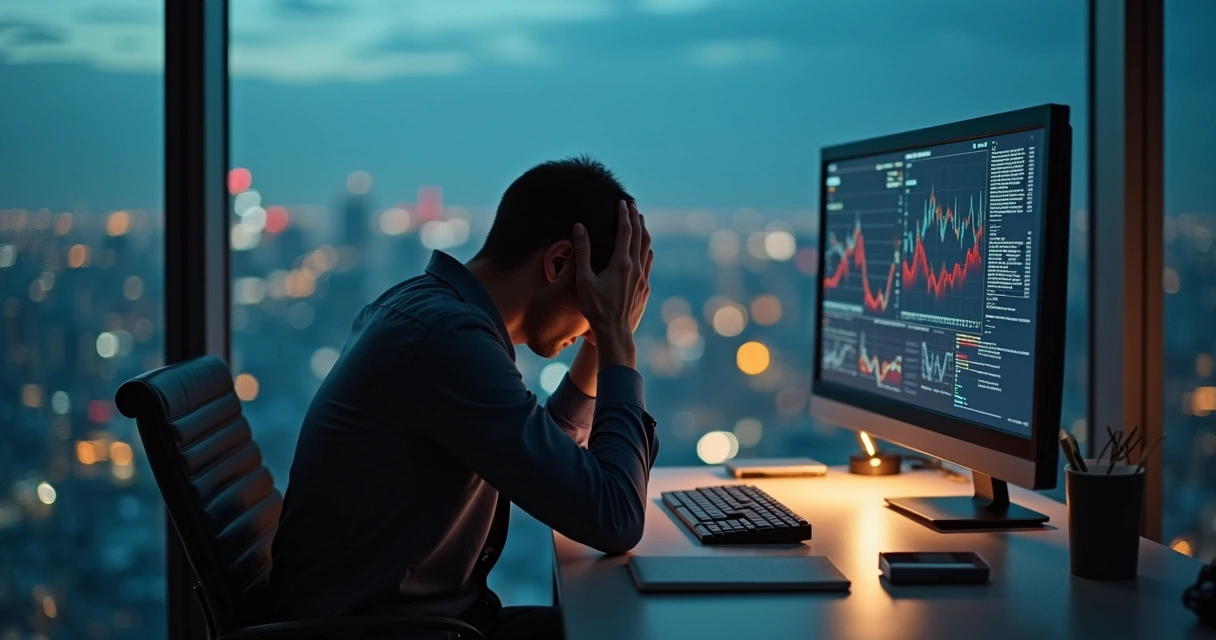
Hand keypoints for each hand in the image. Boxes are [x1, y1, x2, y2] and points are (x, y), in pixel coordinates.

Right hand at [572, 200, 652, 368]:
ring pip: (647, 249)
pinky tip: (646, 249)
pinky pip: (648, 263)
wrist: (615, 333)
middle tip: (633, 205)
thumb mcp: (584, 280)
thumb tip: (579, 227)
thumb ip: (583, 252)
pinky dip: (647, 250)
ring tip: (640, 221)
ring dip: (644, 232)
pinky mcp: (646, 289)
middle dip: (636, 218)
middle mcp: (636, 268)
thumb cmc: (596, 308)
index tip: (622, 202)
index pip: (625, 231)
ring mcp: (643, 279)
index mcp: (621, 263)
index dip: (623, 215)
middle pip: (639, 236)